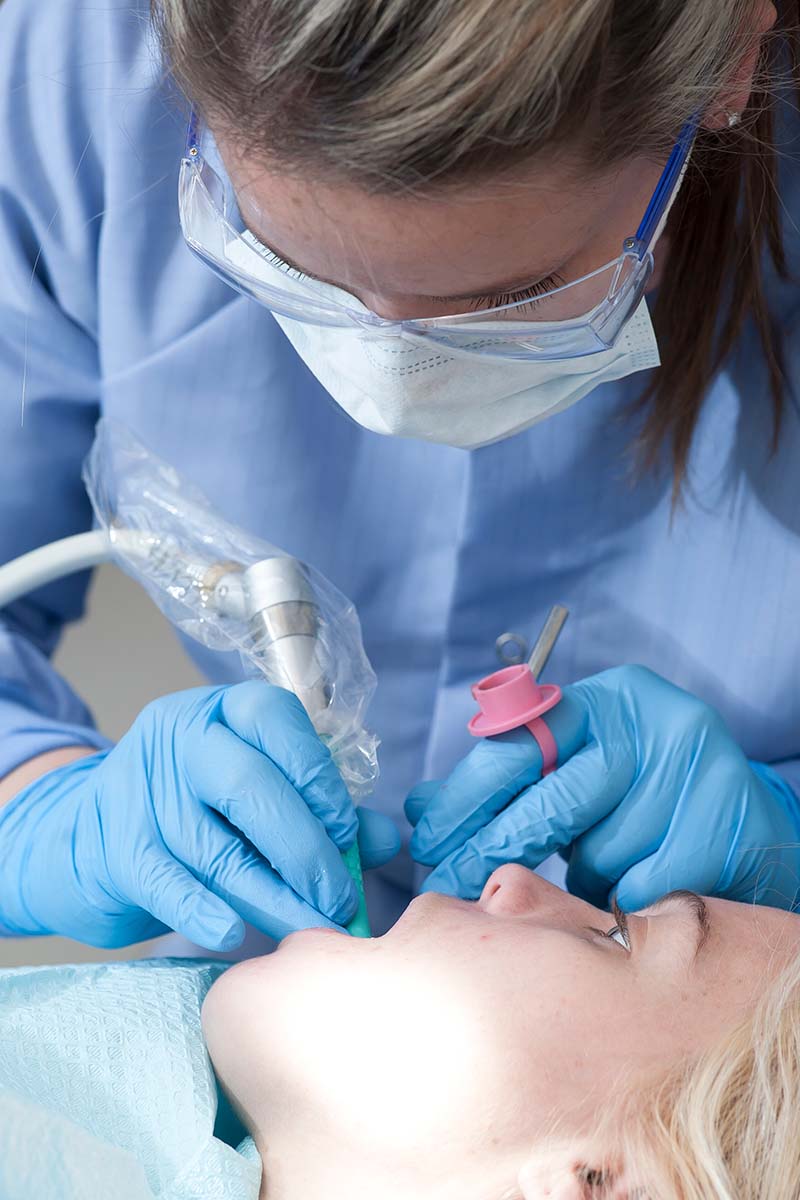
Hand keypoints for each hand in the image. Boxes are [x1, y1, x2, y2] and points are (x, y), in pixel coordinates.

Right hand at [0, 681, 399, 947]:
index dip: (317, 776)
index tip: (347, 833)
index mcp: (223, 710)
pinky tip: (234, 933)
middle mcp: (179, 737)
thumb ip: (322, 809)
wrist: (92, 833)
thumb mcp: (258, 793)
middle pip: (247, 785)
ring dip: (269, 896)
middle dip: (302, 848)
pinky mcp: (117, 844)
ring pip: (214, 846)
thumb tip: (384, 840)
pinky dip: (202, 909)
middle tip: (337, 898)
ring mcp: (142, 788)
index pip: (274, 718)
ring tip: (310, 929)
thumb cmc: (197, 810)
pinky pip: (166, 881)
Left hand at [406, 665, 799, 910]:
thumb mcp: (575, 773)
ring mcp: (696, 773)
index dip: (465, 797)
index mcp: (609, 699)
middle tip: (451, 884)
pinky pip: (641, 890)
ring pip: (597, 854)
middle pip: (554, 799)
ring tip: (603, 871)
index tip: (428, 842)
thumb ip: (506, 786)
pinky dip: (626, 901)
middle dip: (494, 848)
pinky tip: (638, 891)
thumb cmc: (642, 800)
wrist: (749, 826)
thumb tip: (418, 809)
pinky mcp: (723, 826)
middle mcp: (655, 724)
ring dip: (582, 880)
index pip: (519, 741)